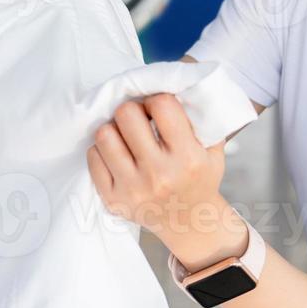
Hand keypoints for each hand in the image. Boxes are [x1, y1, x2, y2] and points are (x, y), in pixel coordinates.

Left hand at [86, 94, 226, 238]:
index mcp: (188, 158)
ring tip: (126, 136)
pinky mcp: (113, 199)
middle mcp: (159, 174)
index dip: (157, 100)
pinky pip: (93, 157)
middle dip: (132, 111)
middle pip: (126, 114)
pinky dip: (103, 150)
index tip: (157, 108)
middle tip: (139, 120)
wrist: (189, 224)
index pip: (161, 105)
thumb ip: (200, 118)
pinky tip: (118, 154)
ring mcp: (133, 189)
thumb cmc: (200, 179)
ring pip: (104, 134)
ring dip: (114, 129)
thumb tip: (179, 83)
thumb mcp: (213, 150)